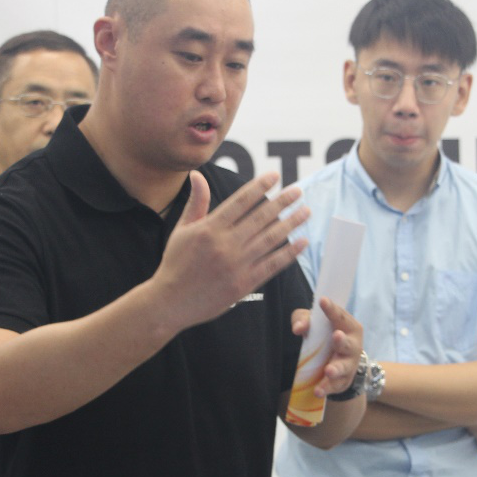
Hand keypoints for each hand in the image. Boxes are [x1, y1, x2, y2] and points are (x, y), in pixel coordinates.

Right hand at [155, 171, 308, 330]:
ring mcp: (236, 265)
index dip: (260, 186)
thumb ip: (196, 203)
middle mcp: (225, 244)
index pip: (241, 201)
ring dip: (291, 223)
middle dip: (282, 202)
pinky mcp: (244, 284)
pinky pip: (272, 265)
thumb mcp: (182, 230)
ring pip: (270, 239)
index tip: (275, 176)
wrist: (171, 302)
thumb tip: (197, 174)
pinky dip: (289, 253)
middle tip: (298, 191)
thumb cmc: (175, 263)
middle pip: (261, 217)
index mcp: (209, 228)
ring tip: (305, 212)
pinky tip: (302, 242)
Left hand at [291, 297, 363, 397]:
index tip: (322, 301)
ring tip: (328, 370)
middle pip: (348, 343)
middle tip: (336, 336)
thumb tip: (298, 328)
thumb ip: (305, 320)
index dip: (332, 309)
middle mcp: (353, 345)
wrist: (341, 363)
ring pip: (344, 367)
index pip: (340, 316)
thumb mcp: (316, 325)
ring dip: (336, 368)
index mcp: (348, 326)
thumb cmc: (327, 336)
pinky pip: (335, 386)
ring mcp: (349, 365)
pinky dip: (326, 388)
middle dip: (342, 341)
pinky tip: (318, 391)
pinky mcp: (343, 381)